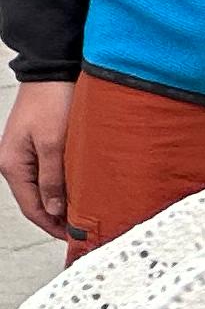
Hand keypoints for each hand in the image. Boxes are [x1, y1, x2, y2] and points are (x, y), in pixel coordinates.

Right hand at [0, 78, 71, 243]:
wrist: (53, 70)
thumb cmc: (52, 100)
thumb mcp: (55, 143)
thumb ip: (53, 179)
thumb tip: (55, 211)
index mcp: (12, 165)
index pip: (32, 207)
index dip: (53, 226)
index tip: (74, 238)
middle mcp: (15, 162)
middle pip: (38, 200)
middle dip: (60, 216)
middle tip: (85, 229)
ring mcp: (27, 154)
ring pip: (46, 187)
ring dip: (65, 201)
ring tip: (88, 213)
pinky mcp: (41, 145)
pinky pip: (51, 173)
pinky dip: (66, 184)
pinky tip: (83, 190)